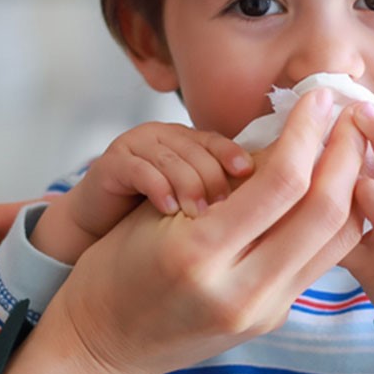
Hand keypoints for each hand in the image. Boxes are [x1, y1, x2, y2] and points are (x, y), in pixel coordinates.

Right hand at [0, 90, 368, 373]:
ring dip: (354, 186)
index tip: (318, 97)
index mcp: (201, 255)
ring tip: (352, 148)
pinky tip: (335, 192)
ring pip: (338, 240)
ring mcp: (261, 314)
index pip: (282, 183)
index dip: (308, 130)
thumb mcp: (155, 214)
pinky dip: (338, 219)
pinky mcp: (271, 321)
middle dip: (347, 155)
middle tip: (353, 116)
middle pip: (325, 213)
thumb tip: (289, 140)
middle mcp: (240, 291)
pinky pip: (323, 260)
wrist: (103, 344)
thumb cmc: (114, 268)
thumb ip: (223, 185)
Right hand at [31, 122, 253, 264]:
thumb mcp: (195, 209)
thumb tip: (276, 208)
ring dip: (188, 186)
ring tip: (199, 214)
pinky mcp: (110, 163)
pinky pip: (139, 168)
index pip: (220, 142)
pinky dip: (157, 188)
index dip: (236, 156)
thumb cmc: (153, 223)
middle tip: (228, 208)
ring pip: (172, 157)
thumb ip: (226, 200)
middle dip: (215, 178)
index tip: (251, 175)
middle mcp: (165, 138)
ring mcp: (136, 147)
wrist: (97, 235)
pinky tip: (168, 209)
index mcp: (189, 144)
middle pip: (199, 148)